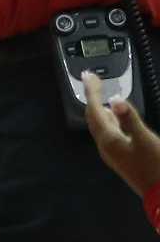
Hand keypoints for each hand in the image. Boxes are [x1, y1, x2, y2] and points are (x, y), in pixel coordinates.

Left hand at [85, 71, 159, 200]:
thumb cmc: (156, 167)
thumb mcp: (145, 140)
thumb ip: (130, 119)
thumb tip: (115, 99)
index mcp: (109, 140)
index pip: (95, 110)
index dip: (91, 91)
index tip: (88, 75)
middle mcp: (106, 146)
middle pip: (94, 117)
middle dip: (92, 97)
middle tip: (93, 80)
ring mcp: (113, 153)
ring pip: (101, 126)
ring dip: (99, 109)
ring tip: (100, 94)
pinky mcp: (121, 157)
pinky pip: (109, 133)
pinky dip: (109, 120)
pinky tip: (114, 117)